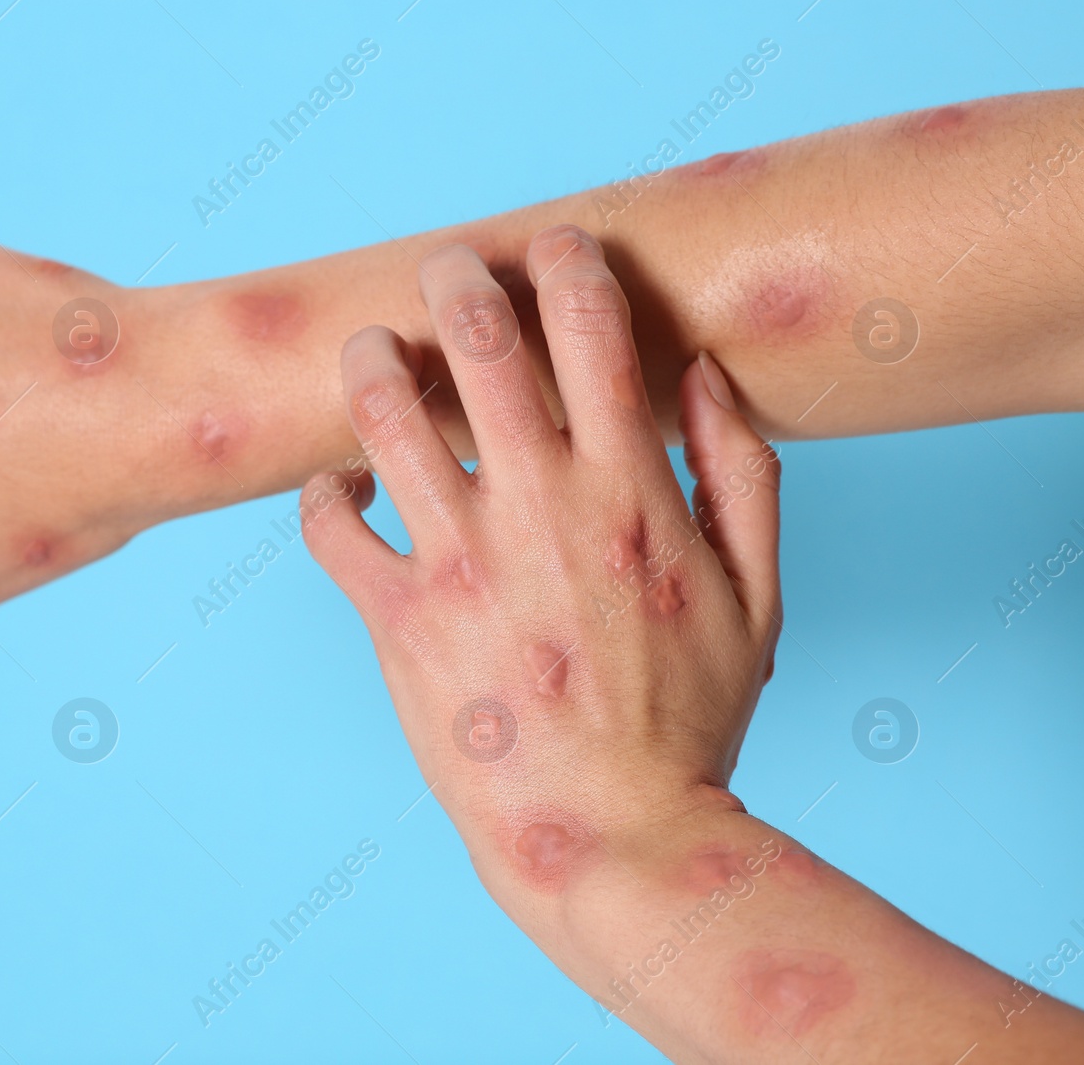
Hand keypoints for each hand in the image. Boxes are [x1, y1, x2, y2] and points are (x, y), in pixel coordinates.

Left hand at [302, 225, 781, 901]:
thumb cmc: (690, 720)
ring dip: (372, 362)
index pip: (591, 327)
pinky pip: (328, 526)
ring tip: (373, 352)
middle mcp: (537, 506)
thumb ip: (742, 474)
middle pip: (478, 341)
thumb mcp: (758, 598)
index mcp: (630, 489)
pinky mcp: (396, 617)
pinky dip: (325, 494)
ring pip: (384, 413)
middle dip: (456, 279)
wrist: (609, 832)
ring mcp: (458, 560)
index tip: (551, 250)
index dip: (566, 264)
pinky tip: (343, 489)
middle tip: (445, 268)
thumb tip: (702, 375)